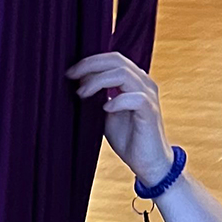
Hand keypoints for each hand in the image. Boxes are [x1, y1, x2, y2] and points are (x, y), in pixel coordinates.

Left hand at [68, 51, 174, 189]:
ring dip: (99, 81)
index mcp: (134, 80)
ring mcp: (148, 96)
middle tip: (72, 76)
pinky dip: (117, 101)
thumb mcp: (106, 113)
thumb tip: (76, 84)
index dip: (90, 61)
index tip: (70, 72)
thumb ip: (97, 96)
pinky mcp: (150, 112)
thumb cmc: (128, 138)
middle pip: (117, 60)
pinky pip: (135, 98)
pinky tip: (105, 109)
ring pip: (123, 74)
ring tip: (83, 94)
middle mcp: (143, 83)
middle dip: (90, 66)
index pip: (112, 59)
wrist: (147, 162)